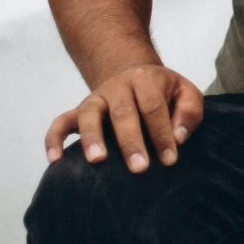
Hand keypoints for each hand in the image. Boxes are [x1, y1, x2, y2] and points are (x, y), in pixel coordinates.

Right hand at [44, 64, 204, 173]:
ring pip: (89, 114)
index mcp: (145, 79)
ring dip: (92, 137)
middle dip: (131, 141)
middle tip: (140, 168)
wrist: (133, 75)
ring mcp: (95, 98)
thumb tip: (178, 137)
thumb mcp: (185, 93)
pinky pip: (60, 123)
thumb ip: (189, 111)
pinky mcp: (78, 111)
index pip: (153, 107)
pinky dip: (54, 139)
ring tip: (97, 160)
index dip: (161, 133)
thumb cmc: (164, 93)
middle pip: (122, 112)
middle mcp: (117, 86)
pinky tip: (55, 161)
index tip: (170, 160)